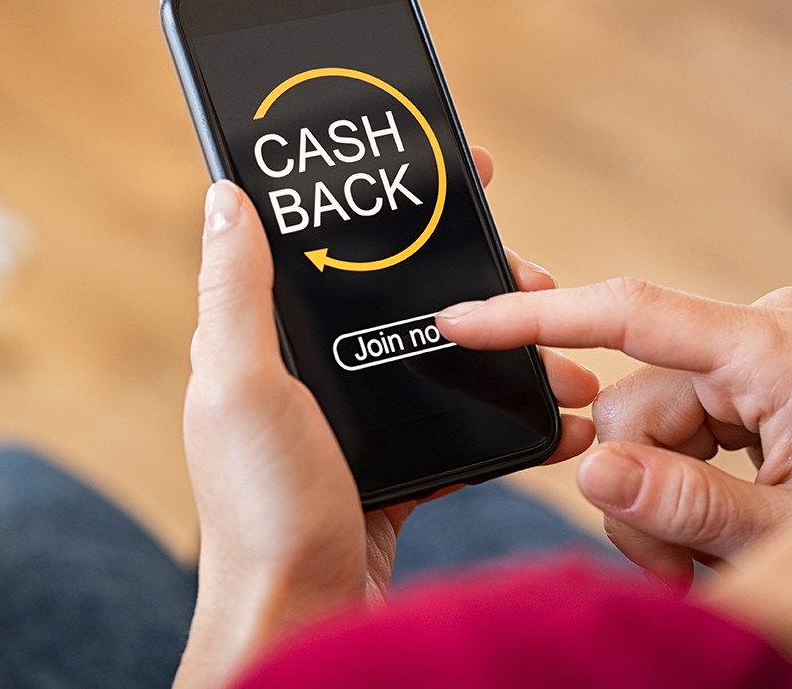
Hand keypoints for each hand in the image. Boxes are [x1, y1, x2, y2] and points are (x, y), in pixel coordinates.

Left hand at [176, 148, 596, 687]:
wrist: (303, 619)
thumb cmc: (263, 509)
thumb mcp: (245, 385)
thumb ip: (237, 293)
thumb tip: (225, 195)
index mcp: (266, 342)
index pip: (330, 243)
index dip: (392, 200)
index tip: (461, 173)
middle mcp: (308, 372)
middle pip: (402, 298)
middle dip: (477, 281)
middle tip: (535, 279)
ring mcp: (353, 420)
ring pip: (441, 356)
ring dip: (506, 348)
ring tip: (565, 352)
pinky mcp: (392, 466)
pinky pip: (458, 421)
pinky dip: (505, 415)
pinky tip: (556, 417)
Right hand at [436, 277, 791, 587]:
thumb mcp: (781, 535)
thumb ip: (683, 502)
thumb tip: (589, 465)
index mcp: (777, 351)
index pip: (631, 314)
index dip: (537, 318)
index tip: (464, 319)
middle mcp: (762, 331)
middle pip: (631, 401)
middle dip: (638, 485)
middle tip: (676, 559)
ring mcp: (755, 349)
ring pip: (640, 421)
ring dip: (655, 496)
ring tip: (701, 553)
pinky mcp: (747, 371)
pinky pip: (668, 423)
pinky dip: (673, 482)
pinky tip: (708, 523)